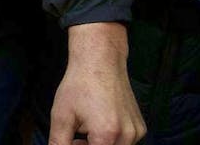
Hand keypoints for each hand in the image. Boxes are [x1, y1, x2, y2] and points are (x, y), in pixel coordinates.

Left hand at [49, 22, 145, 144]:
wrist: (100, 61)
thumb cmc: (81, 84)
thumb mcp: (61, 116)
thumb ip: (59, 142)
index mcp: (106, 136)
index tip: (73, 141)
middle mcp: (126, 136)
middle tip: (74, 139)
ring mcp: (136, 132)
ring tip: (84, 129)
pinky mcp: (140, 127)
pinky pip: (124, 142)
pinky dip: (110, 139)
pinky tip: (99, 124)